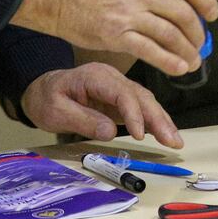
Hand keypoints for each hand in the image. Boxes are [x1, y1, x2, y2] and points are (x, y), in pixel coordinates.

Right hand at [11, 0, 217, 77]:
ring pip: (170, 34)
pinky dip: (169, 61)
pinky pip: (150, 51)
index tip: (213, 13)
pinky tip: (179, 68)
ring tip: (193, 60)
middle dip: (198, 31)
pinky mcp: (116, 36)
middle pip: (183, 12)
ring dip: (187, 50)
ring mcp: (128, 14)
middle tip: (201, 42)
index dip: (205, 0)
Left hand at [21, 63, 182, 147]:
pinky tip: (165, 133)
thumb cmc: (46, 98)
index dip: (134, 114)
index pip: (123, 94)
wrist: (42, 89)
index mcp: (97, 77)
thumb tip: (110, 132)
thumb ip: (82, 120)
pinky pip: (141, 108)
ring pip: (146, 102)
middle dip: (159, 119)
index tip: (140, 136)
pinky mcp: (120, 99)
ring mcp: (118, 87)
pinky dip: (154, 121)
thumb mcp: (55, 111)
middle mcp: (113, 78)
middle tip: (172, 141)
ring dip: (162, 121)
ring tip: (175, 141)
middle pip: (141, 96)